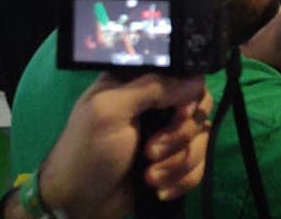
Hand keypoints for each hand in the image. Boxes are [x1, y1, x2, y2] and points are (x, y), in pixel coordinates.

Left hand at [38, 73, 210, 216]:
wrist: (79, 204)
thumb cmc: (87, 152)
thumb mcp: (110, 110)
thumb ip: (152, 87)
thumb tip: (196, 82)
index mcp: (139, 85)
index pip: (185, 77)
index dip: (189, 96)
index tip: (179, 114)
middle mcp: (157, 107)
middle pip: (198, 110)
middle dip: (179, 136)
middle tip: (150, 152)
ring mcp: (168, 136)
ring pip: (201, 139)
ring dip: (178, 163)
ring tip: (150, 177)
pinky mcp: (174, 163)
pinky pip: (200, 165)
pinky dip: (183, 179)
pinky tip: (159, 189)